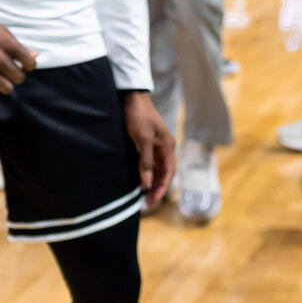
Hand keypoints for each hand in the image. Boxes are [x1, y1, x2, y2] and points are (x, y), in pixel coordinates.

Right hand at [0, 5, 38, 98]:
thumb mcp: (2, 32)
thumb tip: (35, 56)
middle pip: (19, 78)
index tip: (21, 64)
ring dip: (4, 84)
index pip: (30, 64)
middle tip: (8, 71)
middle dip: (16, 75)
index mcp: (8, 44)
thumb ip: (18, 46)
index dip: (27, 66)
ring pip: (7, 89)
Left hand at [123, 90, 176, 208]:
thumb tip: (146, 183)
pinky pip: (150, 164)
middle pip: (164, 174)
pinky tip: (140, 182)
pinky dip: (146, 175)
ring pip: (157, 170)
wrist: (132, 99)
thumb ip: (145, 161)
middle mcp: (165, 148)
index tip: (153, 200)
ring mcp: (157, 147)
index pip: (169, 173)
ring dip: (152, 183)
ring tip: (144, 197)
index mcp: (168, 147)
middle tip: (147, 204)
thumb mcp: (142, 139)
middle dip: (157, 189)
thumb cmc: (139, 117)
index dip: (162, 188)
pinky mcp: (148, 145)